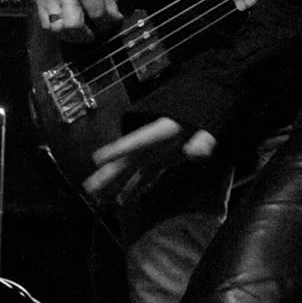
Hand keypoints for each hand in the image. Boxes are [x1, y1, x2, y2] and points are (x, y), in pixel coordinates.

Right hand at [36, 0, 120, 41]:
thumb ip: (109, 1)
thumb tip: (115, 21)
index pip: (98, 15)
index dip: (106, 25)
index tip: (109, 25)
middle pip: (74, 27)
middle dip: (86, 36)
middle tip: (92, 33)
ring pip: (57, 29)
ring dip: (71, 36)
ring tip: (80, 31)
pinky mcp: (41, 0)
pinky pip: (46, 25)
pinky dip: (57, 30)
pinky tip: (67, 25)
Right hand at [84, 117, 216, 200]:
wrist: (212, 102)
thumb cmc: (210, 112)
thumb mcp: (210, 125)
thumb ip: (203, 140)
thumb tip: (195, 152)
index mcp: (165, 130)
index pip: (139, 140)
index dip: (119, 149)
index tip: (99, 158)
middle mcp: (156, 142)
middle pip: (129, 159)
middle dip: (109, 174)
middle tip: (89, 188)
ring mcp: (158, 151)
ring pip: (133, 169)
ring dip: (117, 184)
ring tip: (97, 199)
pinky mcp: (165, 159)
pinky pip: (145, 174)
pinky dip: (135, 187)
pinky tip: (122, 201)